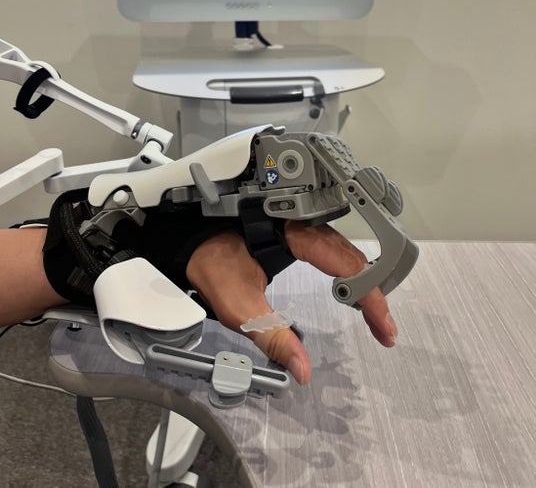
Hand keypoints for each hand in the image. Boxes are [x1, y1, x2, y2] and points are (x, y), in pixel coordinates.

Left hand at [186, 221, 397, 384]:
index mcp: (295, 235)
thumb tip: (302, 369)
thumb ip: (273, 337)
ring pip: (347, 254)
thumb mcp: (239, 307)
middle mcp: (304, 226)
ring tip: (375, 317)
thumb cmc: (212, 264)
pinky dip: (350, 274)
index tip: (383, 327)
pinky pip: (334, 251)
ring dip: (364, 285)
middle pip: (353, 258)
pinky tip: (352, 292)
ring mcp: (303, 227)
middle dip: (373, 295)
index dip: (370, 297)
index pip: (346, 265)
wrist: (191, 240)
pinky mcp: (298, 233)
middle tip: (384, 330)